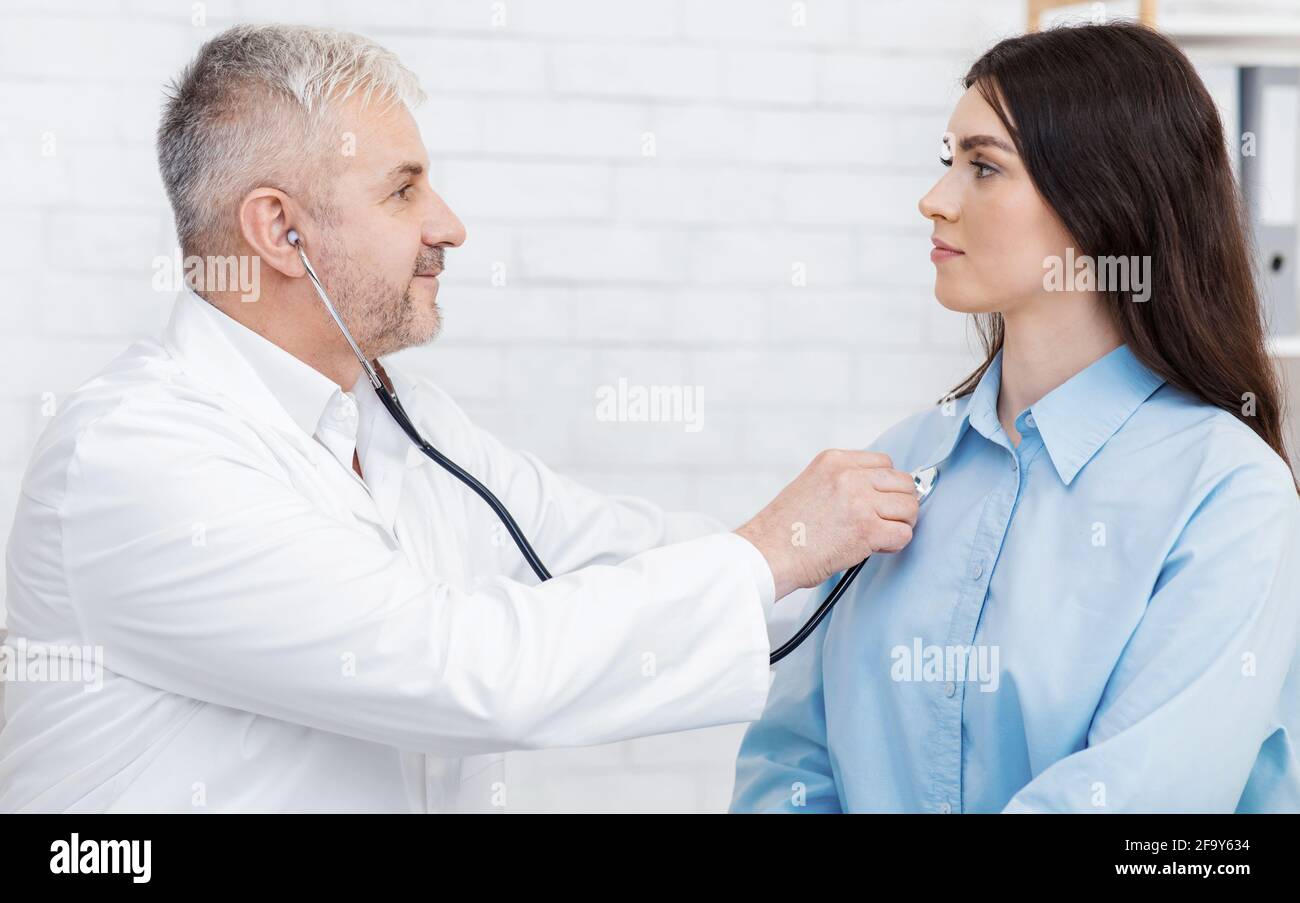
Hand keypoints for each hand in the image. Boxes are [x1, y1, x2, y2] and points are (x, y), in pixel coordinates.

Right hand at [735, 450, 918, 599]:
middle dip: (899, 504)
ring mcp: (860, 501)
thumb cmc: (784, 529)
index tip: (878, 502)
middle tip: (883, 521)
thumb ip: (843, 481)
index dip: (886, 486)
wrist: (766, 553)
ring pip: (909, 508)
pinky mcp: (867, 529)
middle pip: (903, 482)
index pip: (885, 463)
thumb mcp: (812, 485)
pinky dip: (895, 545)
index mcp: (834, 460)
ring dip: (899, 524)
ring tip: (879, 537)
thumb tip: (878, 493)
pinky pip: (903, 534)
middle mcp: (849, 475)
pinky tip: (877, 548)